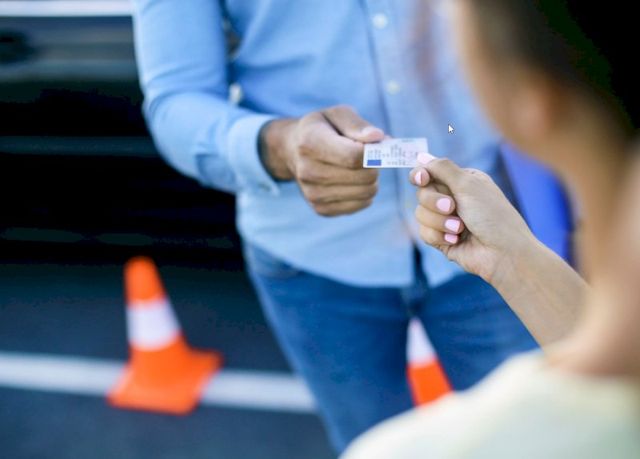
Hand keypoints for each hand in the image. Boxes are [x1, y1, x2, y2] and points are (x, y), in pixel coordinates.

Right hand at [259, 105, 384, 216]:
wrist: (292, 150)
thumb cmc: (323, 129)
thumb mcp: (337, 115)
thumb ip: (358, 125)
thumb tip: (377, 137)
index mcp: (310, 141)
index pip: (353, 156)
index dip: (374, 152)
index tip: (378, 146)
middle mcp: (307, 171)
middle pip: (364, 176)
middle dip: (375, 165)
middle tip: (368, 156)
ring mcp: (312, 193)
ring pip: (367, 192)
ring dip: (371, 179)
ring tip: (359, 167)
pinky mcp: (321, 209)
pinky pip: (362, 204)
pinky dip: (364, 193)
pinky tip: (353, 181)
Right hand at [410, 156, 534, 282]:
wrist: (503, 253)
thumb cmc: (492, 216)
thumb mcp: (468, 184)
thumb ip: (442, 168)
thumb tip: (421, 156)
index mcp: (461, 181)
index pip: (430, 173)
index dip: (421, 175)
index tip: (422, 179)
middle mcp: (453, 198)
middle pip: (421, 193)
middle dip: (434, 202)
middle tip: (453, 207)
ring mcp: (446, 220)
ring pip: (420, 214)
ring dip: (439, 221)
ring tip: (460, 228)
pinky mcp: (441, 239)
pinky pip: (424, 233)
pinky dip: (439, 236)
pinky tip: (456, 240)